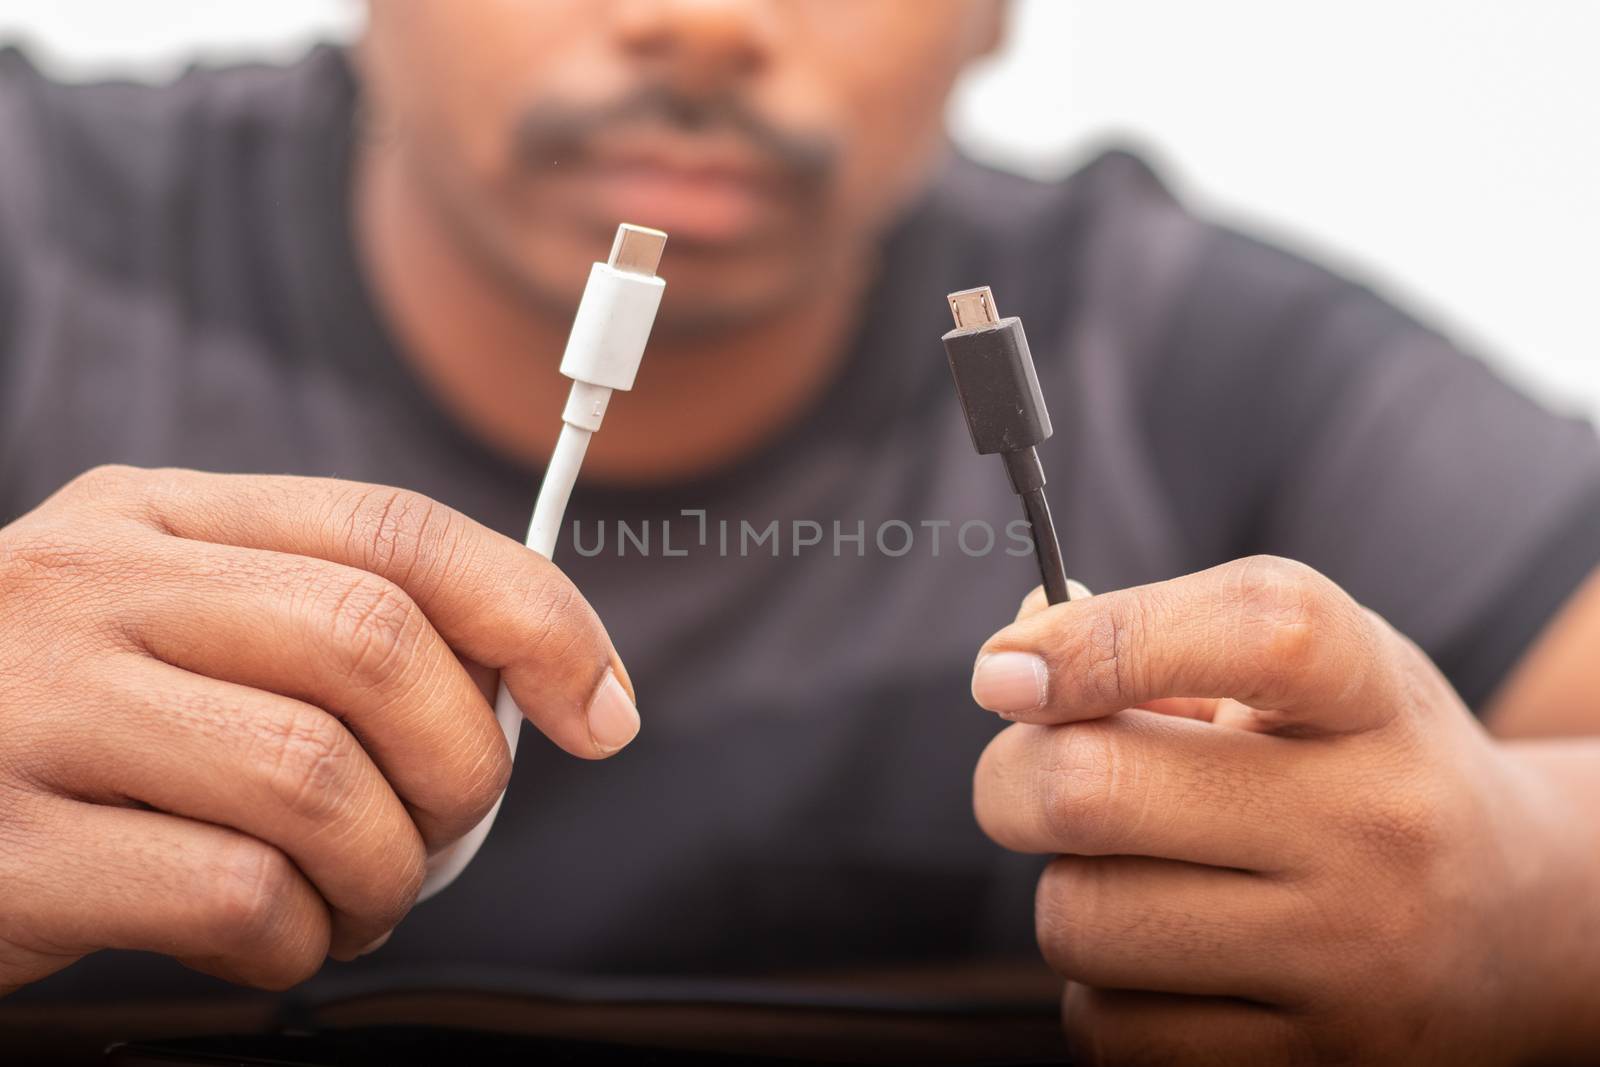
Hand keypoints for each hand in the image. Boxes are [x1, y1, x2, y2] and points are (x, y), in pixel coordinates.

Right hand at [0, 466, 636, 993]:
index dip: (533, 616)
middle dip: (463, 761)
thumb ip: (315, 629)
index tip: (602, 706)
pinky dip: (297, 941)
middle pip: (374, 646)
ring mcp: (36, 712)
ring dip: (388, 868)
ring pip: (318, 778)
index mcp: (156, 519)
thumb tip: (524, 688)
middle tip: (446, 828)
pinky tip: (272, 943)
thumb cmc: (52, 731)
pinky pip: (235, 896)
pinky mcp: (5, 852)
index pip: (395, 530)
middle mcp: (91, 587)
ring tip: (360, 898)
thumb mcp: (165, 631)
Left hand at [971, 556, 1589, 1064]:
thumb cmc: (1364, 766)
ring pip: (1079, 920)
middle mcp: (1374, 824)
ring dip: (1067, 891)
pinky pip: (1108, 1030)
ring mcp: (1348, 961)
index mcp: (1370, 694)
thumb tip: (1013, 670)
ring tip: (1136, 874)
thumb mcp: (1307, 672)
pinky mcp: (1313, 1066)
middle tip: (1033, 775)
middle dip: (1014, 777)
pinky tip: (1170, 957)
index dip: (1098, 642)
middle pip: (1093, 789)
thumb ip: (1162, 640)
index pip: (1251, 631)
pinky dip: (1102, 990)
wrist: (1517, 924)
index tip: (1005, 672)